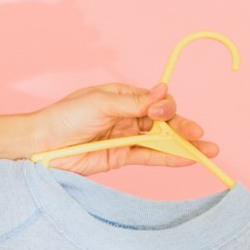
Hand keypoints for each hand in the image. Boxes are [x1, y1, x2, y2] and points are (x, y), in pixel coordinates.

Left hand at [25, 81, 219, 175]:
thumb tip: (162, 91)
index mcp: (124, 96)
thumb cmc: (65, 117)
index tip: (162, 112)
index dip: (165, 106)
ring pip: (160, 141)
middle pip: (163, 122)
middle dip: (183, 128)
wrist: (41, 144)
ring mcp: (126, 137)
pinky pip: (149, 157)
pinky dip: (168, 158)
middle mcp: (128, 115)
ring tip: (207, 150)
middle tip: (201, 136)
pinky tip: (187, 158)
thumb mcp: (101, 103)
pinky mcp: (121, 157)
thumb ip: (133, 103)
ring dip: (183, 145)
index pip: (156, 100)